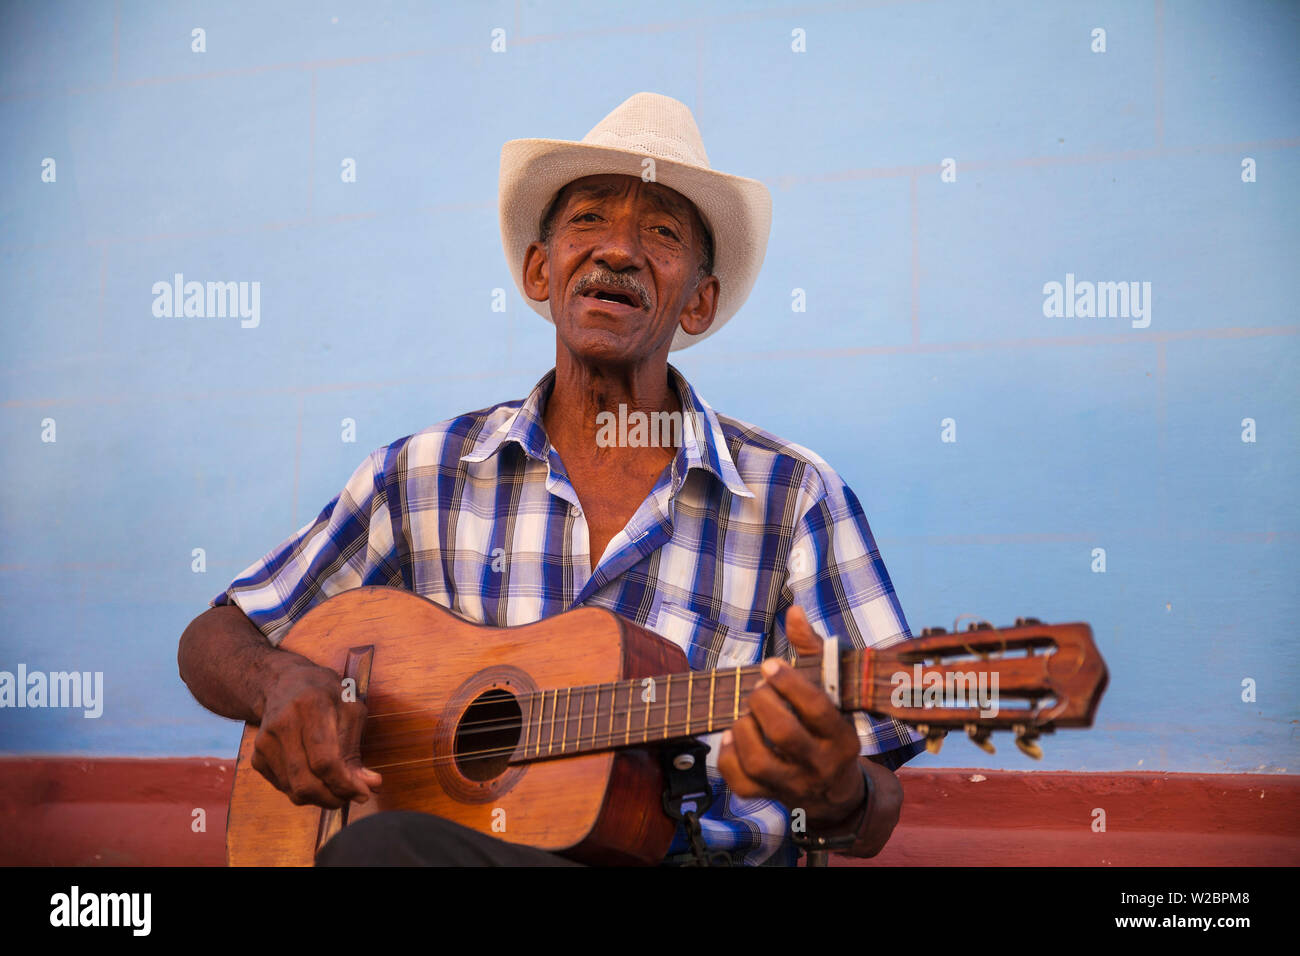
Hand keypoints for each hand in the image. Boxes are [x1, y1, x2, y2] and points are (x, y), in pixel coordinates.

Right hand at [250, 659, 382, 808]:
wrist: (285, 683)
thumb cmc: (326, 695)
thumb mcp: (351, 710)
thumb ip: (357, 750)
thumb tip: (371, 785)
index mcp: (311, 706)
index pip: (325, 760)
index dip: (345, 784)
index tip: (364, 793)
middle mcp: (282, 725)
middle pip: (305, 782)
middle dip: (334, 798)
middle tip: (352, 796)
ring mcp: (265, 743)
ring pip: (294, 790)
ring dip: (321, 798)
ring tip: (338, 788)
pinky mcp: (257, 757)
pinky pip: (284, 788)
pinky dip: (305, 792)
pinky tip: (318, 778)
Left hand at [717, 605, 865, 826]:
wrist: (834, 791)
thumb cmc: (828, 727)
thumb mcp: (830, 690)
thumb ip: (812, 649)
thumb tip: (794, 612)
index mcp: (842, 737)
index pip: (817, 709)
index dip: (789, 683)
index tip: (770, 665)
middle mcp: (820, 765)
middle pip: (785, 734)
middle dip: (763, 703)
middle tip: (758, 691)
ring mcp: (794, 786)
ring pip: (759, 761)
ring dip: (743, 728)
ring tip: (746, 713)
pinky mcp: (769, 798)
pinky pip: (741, 782)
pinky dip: (728, 756)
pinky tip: (732, 736)